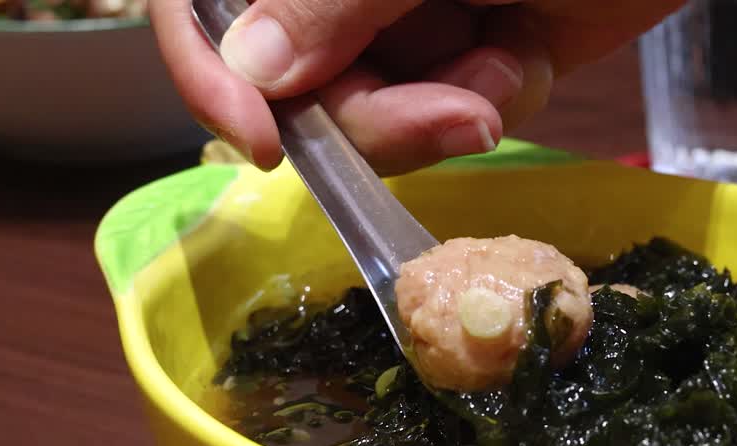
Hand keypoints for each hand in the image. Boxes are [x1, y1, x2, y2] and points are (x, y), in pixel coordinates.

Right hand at [151, 0, 683, 172]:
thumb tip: (250, 69)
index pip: (207, 7)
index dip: (212, 76)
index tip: (262, 142)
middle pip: (302, 84)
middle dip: (379, 115)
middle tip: (456, 115)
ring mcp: (413, 13)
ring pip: (382, 112)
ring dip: (446, 108)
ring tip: (504, 66)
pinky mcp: (480, 49)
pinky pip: (457, 108)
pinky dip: (498, 92)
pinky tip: (528, 49)